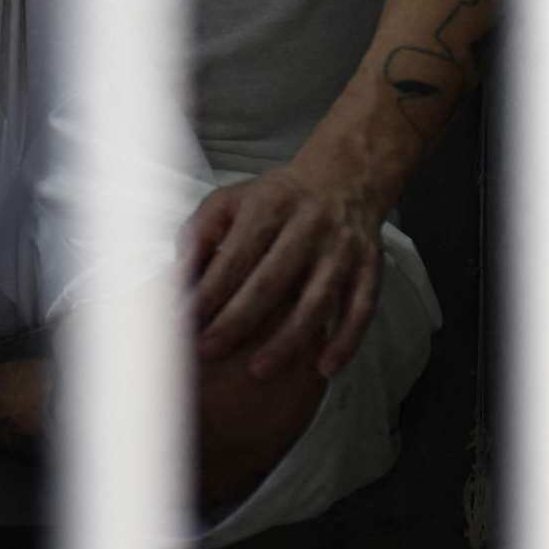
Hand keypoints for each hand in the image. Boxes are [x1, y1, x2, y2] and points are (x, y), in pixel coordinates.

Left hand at [179, 160, 385, 383]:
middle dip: (237, 321)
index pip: (233, 257)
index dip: (207, 292)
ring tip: (258, 370)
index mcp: (269, 206)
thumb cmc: (274, 199)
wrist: (344, 178)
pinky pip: (361, 310)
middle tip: (208, 351)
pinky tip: (323, 370)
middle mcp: (308, 226)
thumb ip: (199, 233)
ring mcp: (343, 249)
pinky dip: (345, 342)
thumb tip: (177, 275)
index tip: (183, 322)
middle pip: (271, 281)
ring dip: (288, 340)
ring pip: (317, 301)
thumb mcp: (230, 199)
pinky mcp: (370, 267)